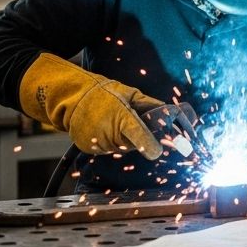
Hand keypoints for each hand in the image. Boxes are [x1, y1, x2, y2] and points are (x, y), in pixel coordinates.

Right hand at [18, 53, 164, 158]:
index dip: (149, 145)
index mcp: (123, 118)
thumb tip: (173, 112)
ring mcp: (99, 143)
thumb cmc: (104, 94)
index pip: (139, 136)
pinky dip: (110, 142)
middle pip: (134, 145)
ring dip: (123, 139)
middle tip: (130, 122)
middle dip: (138, 137)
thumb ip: (151, 105)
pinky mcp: (90, 148)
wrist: (73, 99)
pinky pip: (108, 150)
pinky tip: (104, 128)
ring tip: (113, 122)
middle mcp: (110, 133)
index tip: (156, 152)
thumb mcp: (130, 94)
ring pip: (122, 148)